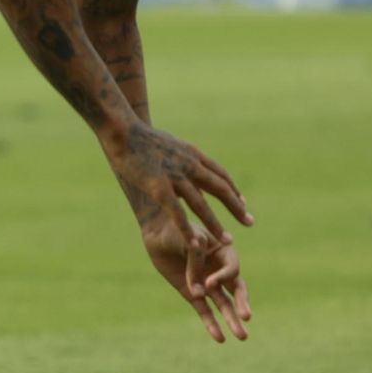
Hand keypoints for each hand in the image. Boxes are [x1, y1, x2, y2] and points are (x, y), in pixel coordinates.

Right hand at [107, 121, 252, 246]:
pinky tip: (195, 243)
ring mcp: (175, 176)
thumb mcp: (167, 144)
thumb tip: (186, 168)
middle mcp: (190, 165)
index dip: (233, 190)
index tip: (242, 203)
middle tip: (249, 222)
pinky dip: (187, 229)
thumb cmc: (138, 136)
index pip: (220, 174)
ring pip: (202, 204)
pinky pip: (177, 212)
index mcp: (192, 154)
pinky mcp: (158, 187)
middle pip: (220, 188)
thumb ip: (179, 158)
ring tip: (228, 241)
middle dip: (236, 207)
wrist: (122, 129)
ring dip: (216, 224)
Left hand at [140, 214, 252, 342]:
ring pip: (224, 304)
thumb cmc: (175, 229)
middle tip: (247, 317)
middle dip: (242, 303)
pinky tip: (220, 338)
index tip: (208, 283)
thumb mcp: (187, 239)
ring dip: (232, 320)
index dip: (223, 277)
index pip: (232, 268)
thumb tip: (201, 291)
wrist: (157, 233)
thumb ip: (195, 260)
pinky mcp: (192, 293)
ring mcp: (207, 283)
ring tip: (242, 337)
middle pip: (236, 289)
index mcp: (224, 252)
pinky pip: (204, 311)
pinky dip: (211, 324)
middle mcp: (220, 270)